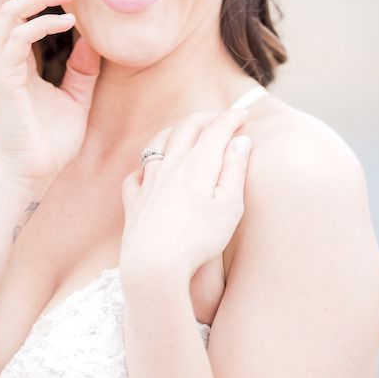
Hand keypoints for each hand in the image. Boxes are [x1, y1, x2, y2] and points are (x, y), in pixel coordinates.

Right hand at [0, 0, 100, 186]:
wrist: (35, 176)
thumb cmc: (51, 141)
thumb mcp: (76, 96)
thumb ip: (82, 67)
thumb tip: (94, 39)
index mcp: (14, 57)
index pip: (12, 5)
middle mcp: (1, 57)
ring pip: (5, 10)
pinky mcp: (3, 80)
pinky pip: (17, 38)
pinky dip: (42, 23)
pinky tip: (70, 22)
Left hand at [118, 108, 251, 287]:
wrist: (154, 263)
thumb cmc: (198, 238)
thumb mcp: (230, 206)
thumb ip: (235, 170)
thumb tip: (241, 141)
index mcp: (198, 163)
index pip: (217, 129)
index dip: (232, 118)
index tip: (244, 114)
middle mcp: (170, 164)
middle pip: (186, 128)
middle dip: (205, 118)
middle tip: (220, 116)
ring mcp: (148, 181)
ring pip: (158, 143)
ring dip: (174, 130)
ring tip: (185, 130)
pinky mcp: (133, 200)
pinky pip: (136, 174)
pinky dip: (146, 166)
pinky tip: (149, 171)